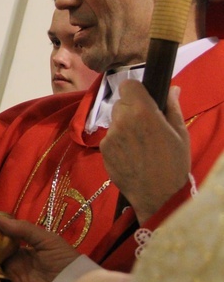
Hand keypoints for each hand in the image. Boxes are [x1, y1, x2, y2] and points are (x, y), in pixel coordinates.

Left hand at [100, 81, 189, 222]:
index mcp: (142, 112)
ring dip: (124, 126)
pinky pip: (110, 137)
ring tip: (139, 144)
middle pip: (121, 103)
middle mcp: (121, 121)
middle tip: (145, 126)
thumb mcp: (180, 134)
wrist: (156, 196)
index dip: (135, 91)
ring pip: (114, 121)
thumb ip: (172, 107)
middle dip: (131, 109)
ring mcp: (109, 136)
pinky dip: (118, 141)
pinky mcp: (102, 150)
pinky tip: (131, 155)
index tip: (143, 99)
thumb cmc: (174, 164)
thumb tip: (172, 89)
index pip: (128, 85)